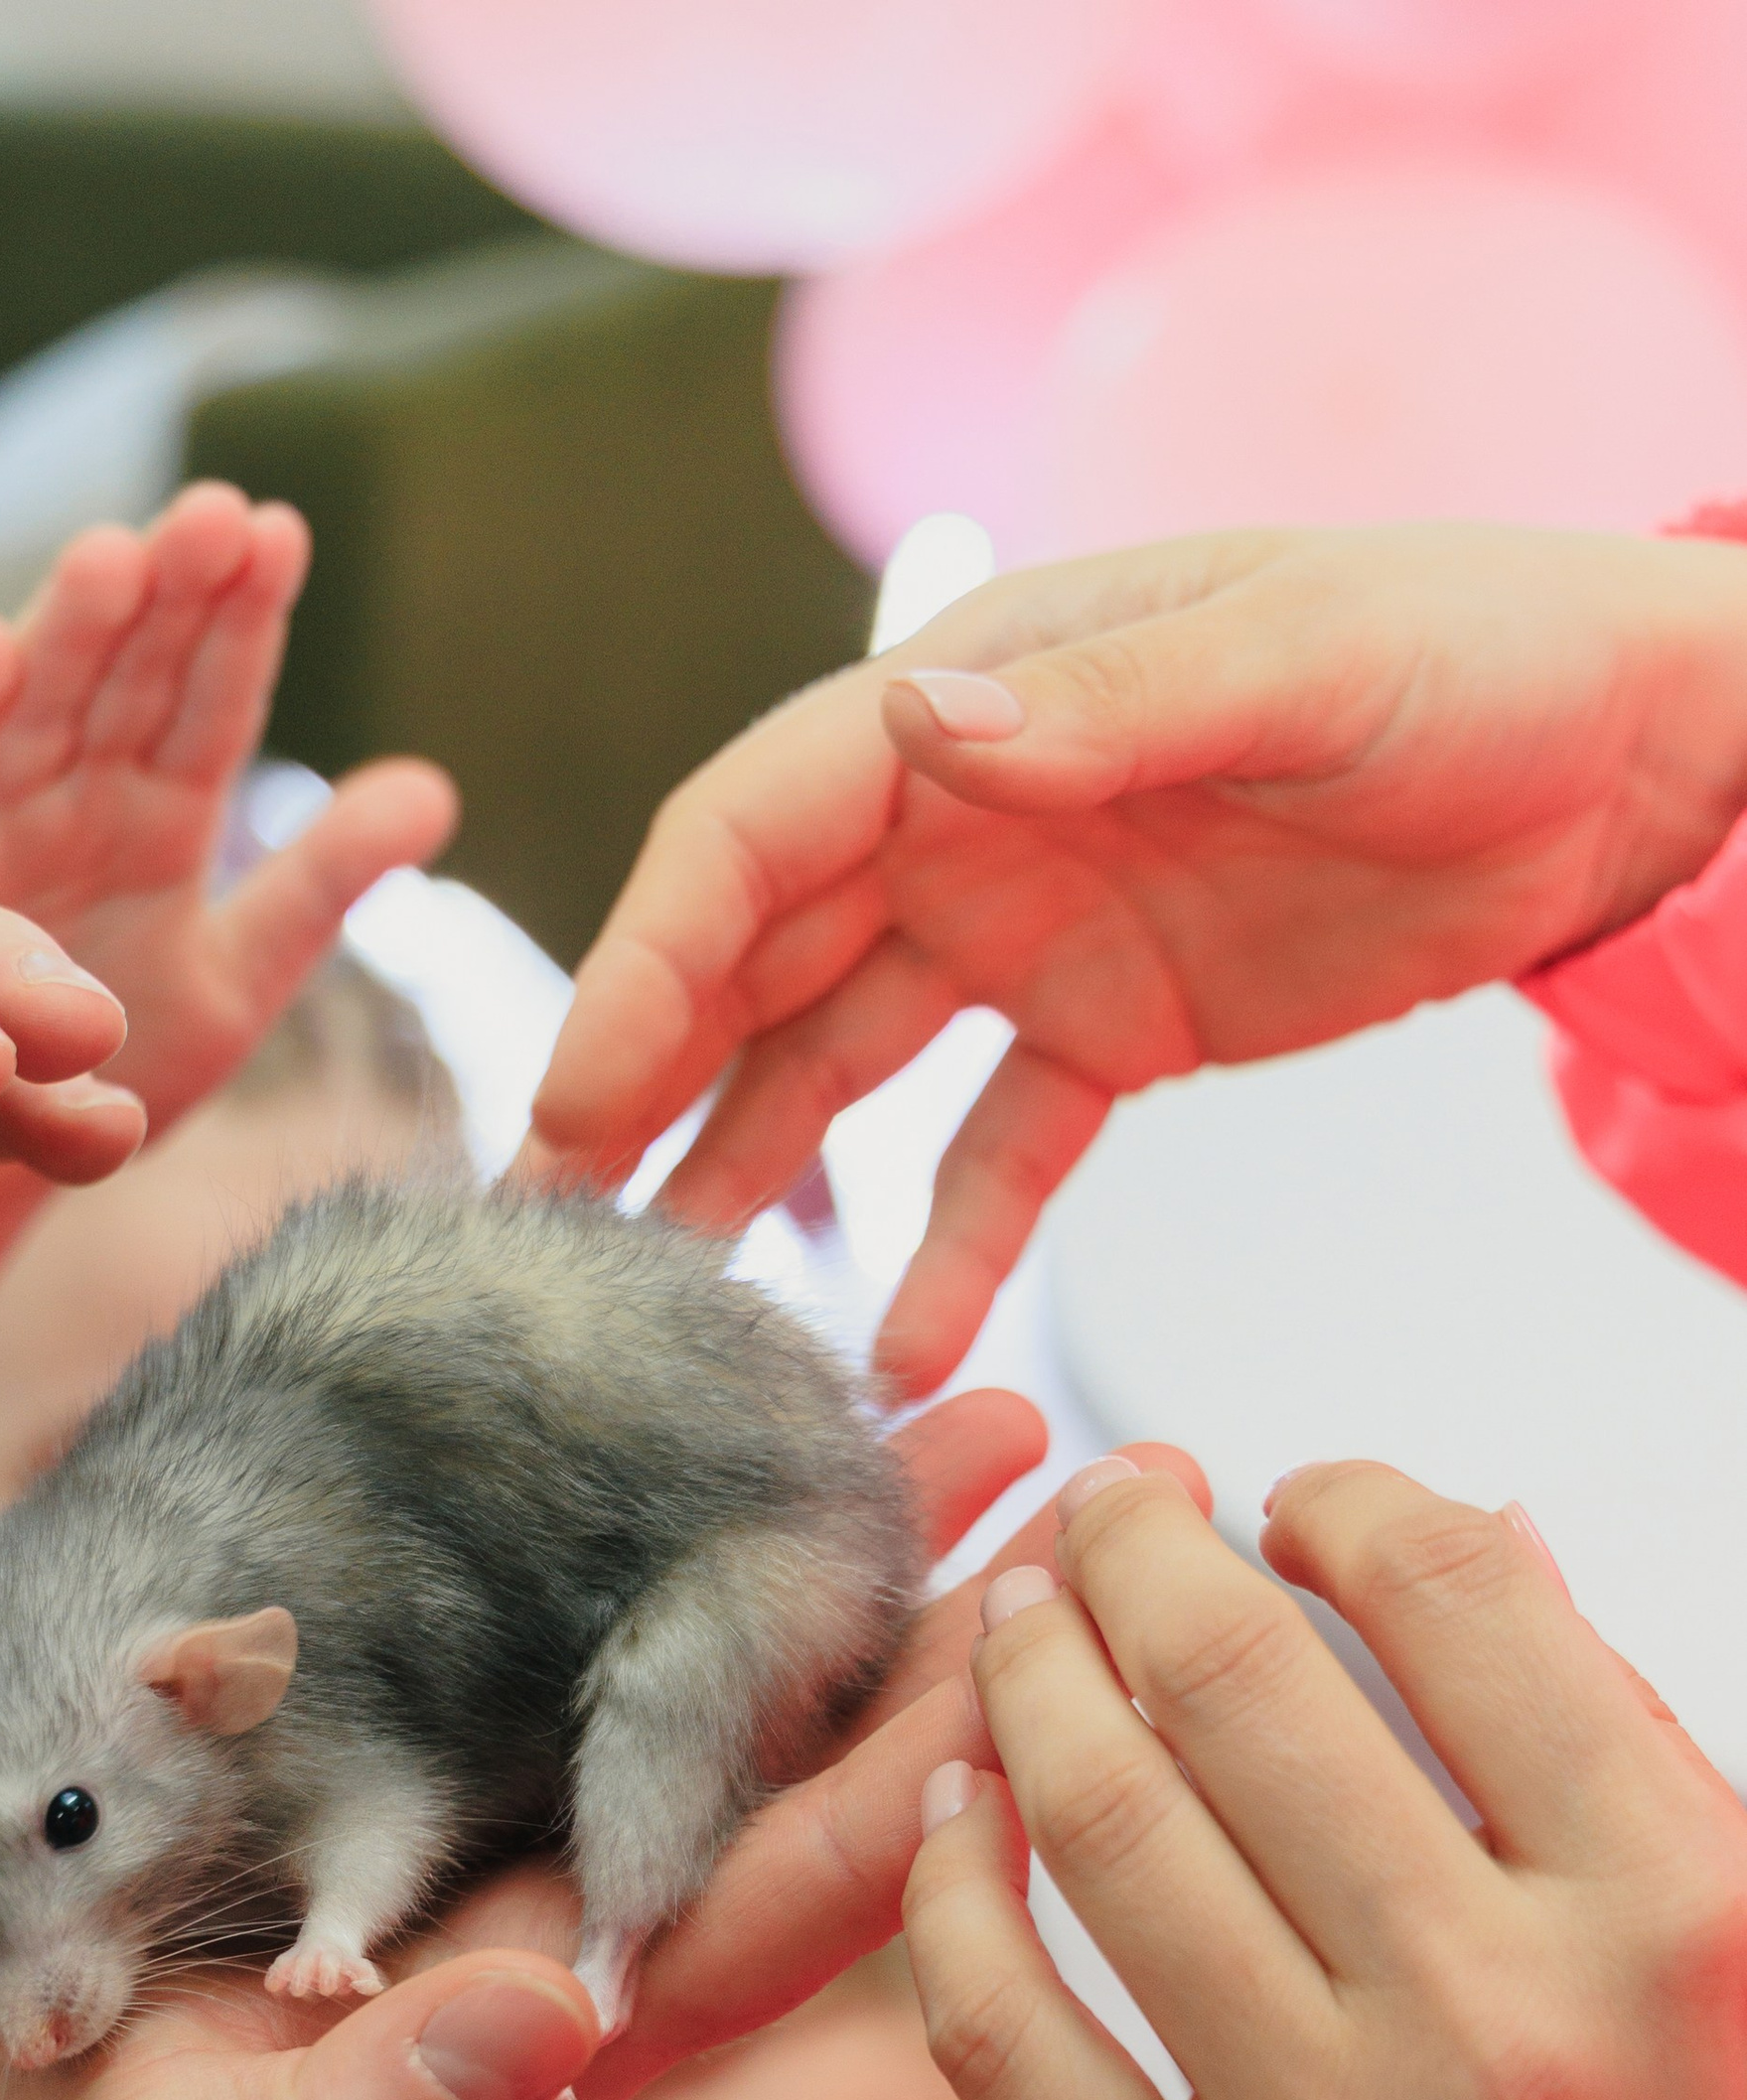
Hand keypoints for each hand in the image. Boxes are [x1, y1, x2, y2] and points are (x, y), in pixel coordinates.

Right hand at [0, 481, 458, 1141]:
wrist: (1, 1174)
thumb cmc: (109, 1069)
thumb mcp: (240, 977)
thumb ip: (324, 881)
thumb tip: (436, 788)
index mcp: (160, 812)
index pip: (212, 700)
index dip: (242, 621)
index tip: (280, 534)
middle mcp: (76, 798)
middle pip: (128, 679)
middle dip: (167, 596)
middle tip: (215, 516)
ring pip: (38, 712)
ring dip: (70, 634)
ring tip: (113, 554)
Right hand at [404, 1394, 1210, 2099]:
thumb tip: (566, 2029)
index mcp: (570, 2049)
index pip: (784, 1922)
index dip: (920, 1802)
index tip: (1045, 1661)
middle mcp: (592, 1939)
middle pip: (813, 1794)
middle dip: (968, 1647)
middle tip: (1122, 1484)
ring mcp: (527, 1848)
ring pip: (738, 1703)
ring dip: (878, 1571)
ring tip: (1001, 1401)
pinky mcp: (452, 1774)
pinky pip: (615, 1650)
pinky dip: (709, 1541)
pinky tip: (775, 1422)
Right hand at [523, 524, 1746, 1397]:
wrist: (1634, 750)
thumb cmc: (1480, 651)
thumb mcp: (1305, 659)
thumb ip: (1115, 704)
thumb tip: (926, 726)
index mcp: (986, 686)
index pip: (760, 827)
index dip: (653, 958)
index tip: (579, 1097)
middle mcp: (971, 808)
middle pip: (759, 954)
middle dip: (645, 1082)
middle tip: (551, 1230)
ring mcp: (1033, 927)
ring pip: (843, 1066)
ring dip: (751, 1179)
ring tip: (672, 1314)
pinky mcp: (1114, 1029)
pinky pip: (997, 1160)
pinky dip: (945, 1253)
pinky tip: (895, 1363)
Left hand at [899, 1453, 1746, 2099]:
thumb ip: (1631, 1755)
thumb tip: (1469, 1532)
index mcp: (1684, 1910)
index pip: (1459, 1593)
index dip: (1340, 1499)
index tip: (1289, 1501)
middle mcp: (1506, 2017)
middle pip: (1238, 1683)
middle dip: (1136, 1545)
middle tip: (1100, 1505)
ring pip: (1099, 1836)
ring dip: (1026, 1687)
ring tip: (1013, 1627)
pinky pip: (1012, 2051)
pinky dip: (951, 1911)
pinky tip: (945, 1823)